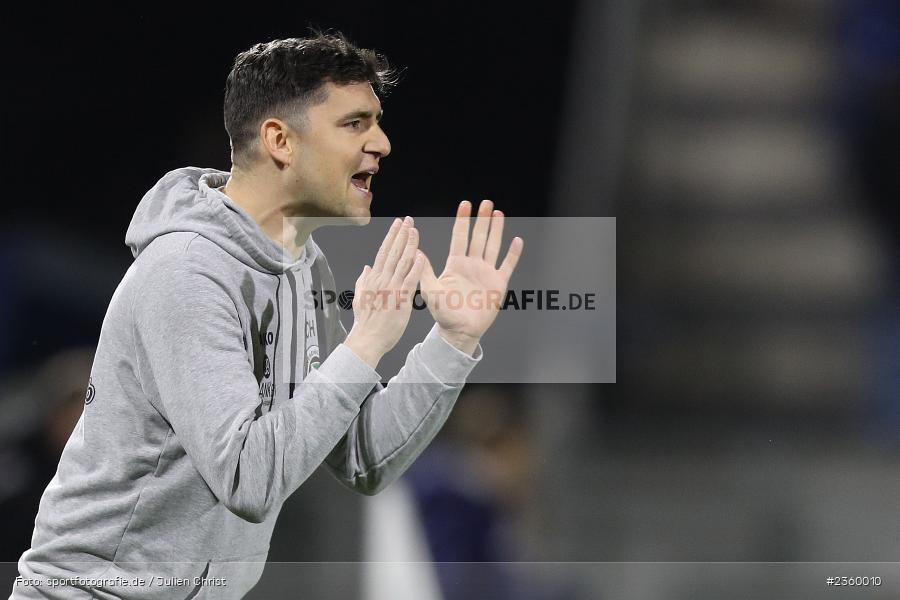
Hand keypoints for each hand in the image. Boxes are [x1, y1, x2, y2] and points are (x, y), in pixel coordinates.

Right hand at [345, 216, 423, 367]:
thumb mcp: (360, 298)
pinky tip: (422, 255)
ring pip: (402, 261)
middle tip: (408, 220)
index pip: (383, 252)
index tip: (397, 225)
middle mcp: (382, 280)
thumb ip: (363, 281)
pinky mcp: (401, 299)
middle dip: (401, 234)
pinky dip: (416, 267)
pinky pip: (410, 280)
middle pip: (393, 252)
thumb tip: (367, 267)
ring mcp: (392, 288)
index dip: (391, 236)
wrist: (368, 339)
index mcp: (373, 278)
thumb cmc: (366, 322)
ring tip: (415, 230)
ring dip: (410, 245)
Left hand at [420, 200, 523, 353]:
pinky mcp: (498, 283)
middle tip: (486, 202)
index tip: (465, 205)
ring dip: (496, 230)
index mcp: (455, 264)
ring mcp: (486, 272)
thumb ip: (425, 271)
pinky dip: (513, 253)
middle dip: (482, 219)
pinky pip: (507, 265)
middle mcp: (472, 265)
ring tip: (498, 213)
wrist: (460, 332)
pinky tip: (517, 240)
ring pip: (493, 246)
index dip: (462, 221)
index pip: (459, 237)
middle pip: (478, 237)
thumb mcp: (431, 291)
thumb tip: (415, 251)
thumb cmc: (443, 314)